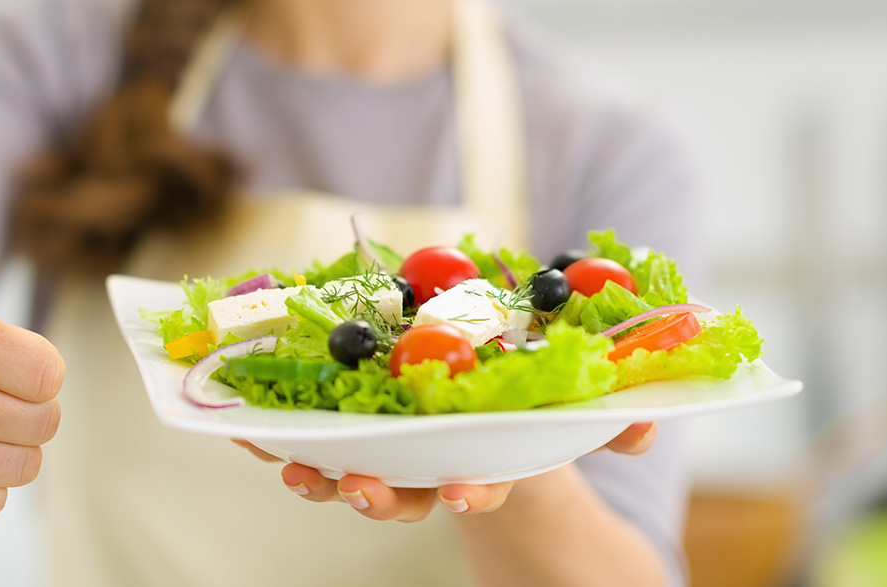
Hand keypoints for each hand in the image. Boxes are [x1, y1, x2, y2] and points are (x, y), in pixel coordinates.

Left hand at [237, 421, 657, 521]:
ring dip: (316, 475)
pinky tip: (241, 426)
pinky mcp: (346, 428)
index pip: (475, 485)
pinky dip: (274, 435)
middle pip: (400, 495)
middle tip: (357, 489)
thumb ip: (608, 419)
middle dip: (377, 497)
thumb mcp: (569, 409)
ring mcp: (384, 452)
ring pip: (347, 475)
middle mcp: (427, 466)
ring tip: (292, 468)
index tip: (463, 492)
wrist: (482, 389)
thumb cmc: (525, 402)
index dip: (471, 492)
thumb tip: (644, 427)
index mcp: (480, 460)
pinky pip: (307, 436)